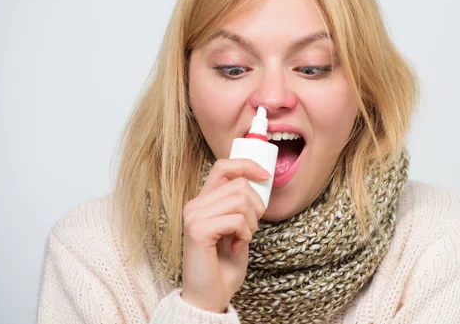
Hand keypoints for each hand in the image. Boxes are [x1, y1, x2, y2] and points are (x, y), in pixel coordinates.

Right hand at [180, 158, 268, 312]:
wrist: (211, 295)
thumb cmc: (225, 263)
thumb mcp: (236, 227)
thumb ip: (240, 204)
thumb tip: (261, 181)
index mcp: (203, 201)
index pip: (223, 166)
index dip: (247, 166)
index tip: (265, 176)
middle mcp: (195, 205)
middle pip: (239, 184)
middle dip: (256, 206)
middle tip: (249, 229)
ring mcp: (194, 216)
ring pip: (241, 200)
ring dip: (251, 223)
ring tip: (242, 238)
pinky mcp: (198, 230)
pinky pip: (236, 219)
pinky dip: (245, 234)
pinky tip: (236, 246)